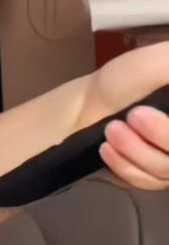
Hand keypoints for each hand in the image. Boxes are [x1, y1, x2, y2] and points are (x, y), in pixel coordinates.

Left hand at [76, 43, 168, 189]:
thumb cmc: (124, 80)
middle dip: (163, 134)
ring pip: (168, 169)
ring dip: (137, 150)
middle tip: (134, 115)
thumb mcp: (157, 62)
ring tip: (111, 129)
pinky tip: (107, 149)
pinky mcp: (155, 179)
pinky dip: (126, 166)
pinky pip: (149, 182)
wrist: (84, 108)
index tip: (141, 114)